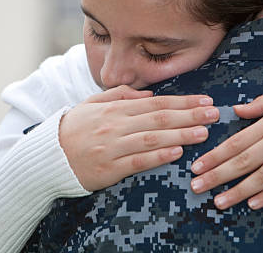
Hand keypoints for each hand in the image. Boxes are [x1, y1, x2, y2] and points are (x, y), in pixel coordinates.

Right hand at [60, 85, 218, 190]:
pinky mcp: (108, 169)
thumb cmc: (75, 128)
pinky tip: (177, 153)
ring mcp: (112, 147)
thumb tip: (149, 95)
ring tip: (203, 132)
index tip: (205, 100)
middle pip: (159, 118)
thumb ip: (120, 95)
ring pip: (152, 138)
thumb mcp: (93, 103)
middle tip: (214, 113)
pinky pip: (137, 161)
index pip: (156, 103)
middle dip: (190, 115)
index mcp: (114, 108)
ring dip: (180, 135)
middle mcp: (115, 124)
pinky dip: (158, 156)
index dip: (183, 102)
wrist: (48, 156)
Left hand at [189, 90, 262, 209]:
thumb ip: (260, 105)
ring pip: (261, 178)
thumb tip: (236, 111)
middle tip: (197, 187)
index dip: (214, 156)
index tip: (197, 167)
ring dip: (238, 191)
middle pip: (242, 162)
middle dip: (217, 176)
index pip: (236, 142)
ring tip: (219, 202)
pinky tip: (252, 203)